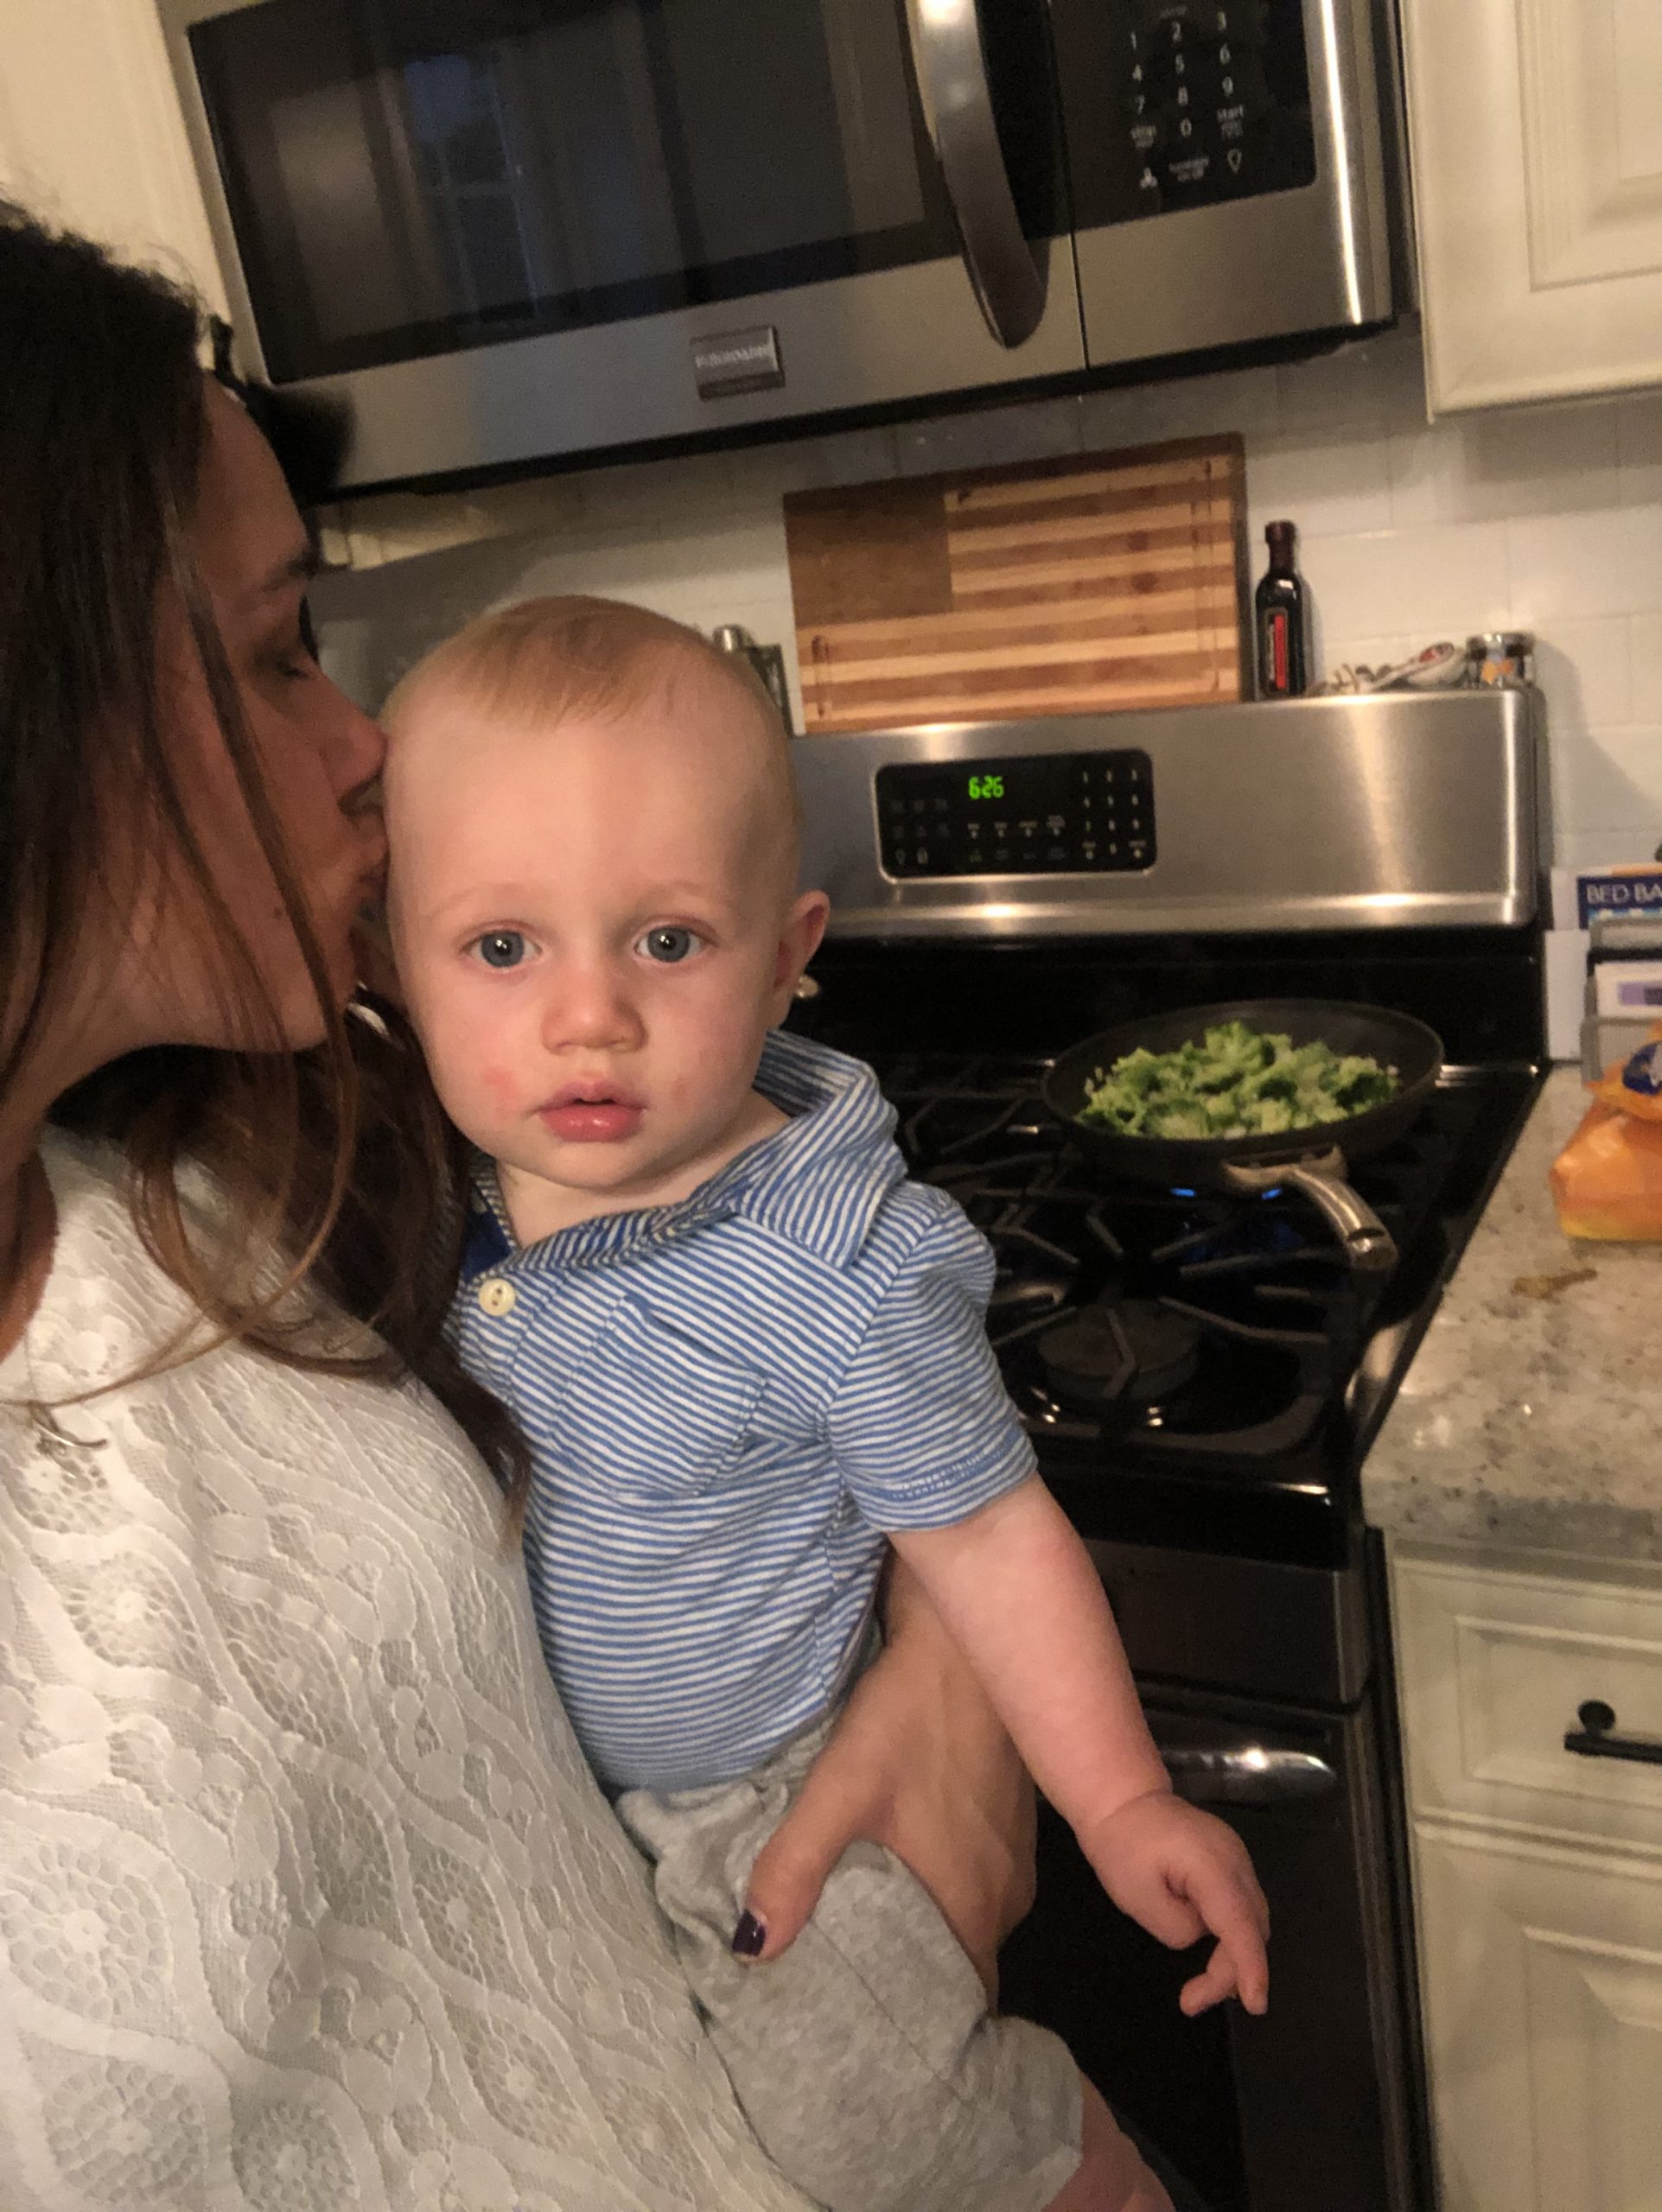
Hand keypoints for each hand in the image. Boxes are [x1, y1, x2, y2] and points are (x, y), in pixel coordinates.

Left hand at [738, 1558, 1034, 1998]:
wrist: (966, 1642)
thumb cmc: (908, 1720)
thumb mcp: (838, 1789)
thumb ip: (794, 1869)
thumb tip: (749, 1951)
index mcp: (970, 1905)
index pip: (962, 2001)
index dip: (924, 2028)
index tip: (875, 2044)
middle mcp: (1005, 1897)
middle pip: (965, 1966)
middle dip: (915, 1983)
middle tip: (850, 1992)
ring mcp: (1015, 1858)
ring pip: (972, 1921)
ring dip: (930, 1933)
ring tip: (865, 1941)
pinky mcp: (1013, 1822)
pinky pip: (980, 1881)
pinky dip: (945, 1890)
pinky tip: (902, 1873)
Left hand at [1082, 1788, 1269, 2016]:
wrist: (1122, 1799)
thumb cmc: (1122, 1846)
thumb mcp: (1138, 1898)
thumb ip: (1178, 1929)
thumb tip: (1200, 1936)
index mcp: (1212, 1866)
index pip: (1241, 1925)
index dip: (1251, 1969)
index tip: (1255, 2006)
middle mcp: (1236, 1860)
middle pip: (1253, 1927)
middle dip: (1234, 1972)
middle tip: (1193, 2000)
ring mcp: (1237, 1858)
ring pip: (1253, 1919)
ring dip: (1236, 1956)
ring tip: (1201, 1989)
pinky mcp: (1230, 1862)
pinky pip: (1243, 1906)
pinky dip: (1235, 1935)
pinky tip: (1215, 1957)